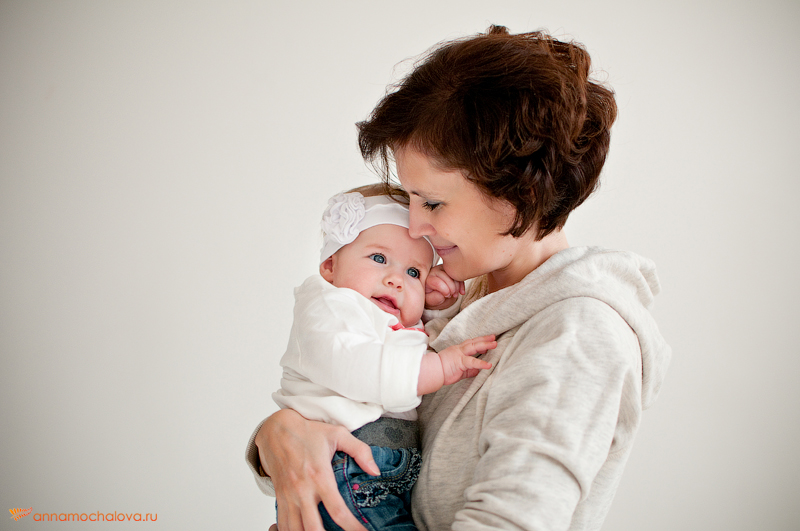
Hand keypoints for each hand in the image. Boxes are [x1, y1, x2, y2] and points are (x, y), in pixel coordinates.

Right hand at [256, 409, 378, 530]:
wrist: (276, 429)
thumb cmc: (308, 431)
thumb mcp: (338, 434)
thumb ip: (360, 450)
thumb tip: (375, 470)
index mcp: (319, 475)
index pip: (337, 510)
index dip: (352, 527)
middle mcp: (302, 489)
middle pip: (313, 528)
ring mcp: (289, 495)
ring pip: (294, 529)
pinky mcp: (280, 497)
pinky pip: (283, 523)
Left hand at [425, 265, 464, 309]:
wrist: (435, 294)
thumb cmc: (432, 297)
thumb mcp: (430, 301)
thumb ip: (435, 298)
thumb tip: (444, 294)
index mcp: (428, 278)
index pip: (437, 282)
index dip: (444, 291)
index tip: (446, 296)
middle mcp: (435, 271)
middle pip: (447, 277)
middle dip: (452, 288)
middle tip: (451, 295)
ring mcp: (444, 269)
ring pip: (454, 275)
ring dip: (457, 287)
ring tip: (454, 295)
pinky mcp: (451, 270)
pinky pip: (459, 275)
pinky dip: (462, 285)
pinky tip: (461, 292)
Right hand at [438, 335, 495, 385]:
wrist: (430, 371)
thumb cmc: (441, 371)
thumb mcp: (458, 370)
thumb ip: (468, 370)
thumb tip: (477, 371)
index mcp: (457, 350)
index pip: (470, 343)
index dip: (479, 341)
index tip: (487, 339)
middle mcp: (459, 350)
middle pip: (473, 342)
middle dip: (484, 339)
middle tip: (494, 337)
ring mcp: (459, 355)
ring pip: (474, 347)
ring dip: (485, 345)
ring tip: (494, 344)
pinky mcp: (460, 362)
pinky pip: (472, 362)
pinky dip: (481, 363)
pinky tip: (489, 365)